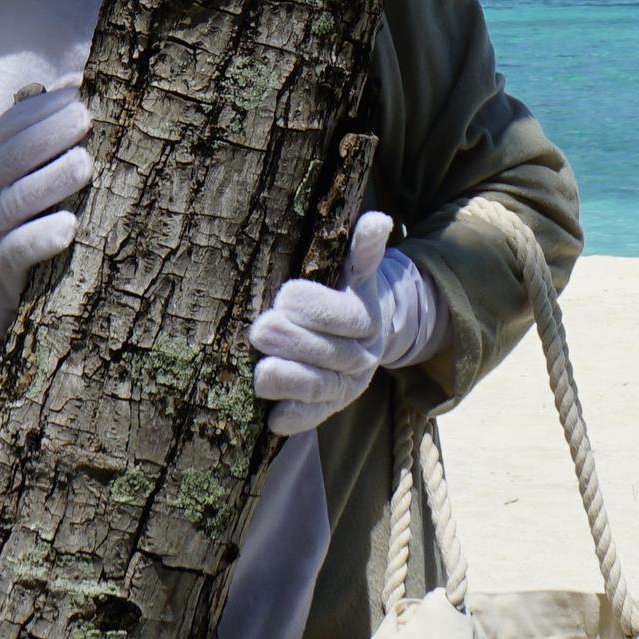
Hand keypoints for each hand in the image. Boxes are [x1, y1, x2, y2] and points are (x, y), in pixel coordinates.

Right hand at [0, 81, 92, 400]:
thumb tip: (74, 81)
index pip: (9, 126)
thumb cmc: (20, 209)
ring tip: (85, 165)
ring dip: (51, 181)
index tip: (78, 93)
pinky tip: (69, 226)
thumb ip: (40, 128)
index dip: (42, 109)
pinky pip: (17, 250)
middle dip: (49, 136)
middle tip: (85, 120)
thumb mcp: (20, 169)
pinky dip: (42, 237)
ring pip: (15, 202)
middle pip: (11, 159)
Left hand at [248, 211, 445, 436]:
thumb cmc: (344, 297)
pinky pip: (312, 419)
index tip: (284, 294)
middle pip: (329, 353)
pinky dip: (294, 418)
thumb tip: (378, 220)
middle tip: (260, 330)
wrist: (358, 339)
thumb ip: (364, 251)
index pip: (344, 315)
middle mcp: (361, 357)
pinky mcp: (326, 411)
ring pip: (319, 388)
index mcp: (367, 319)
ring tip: (260, 372)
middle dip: (292, 342)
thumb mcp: (356, 273)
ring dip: (289, 381)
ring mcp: (344, 387)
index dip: (314, 306)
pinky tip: (274, 416)